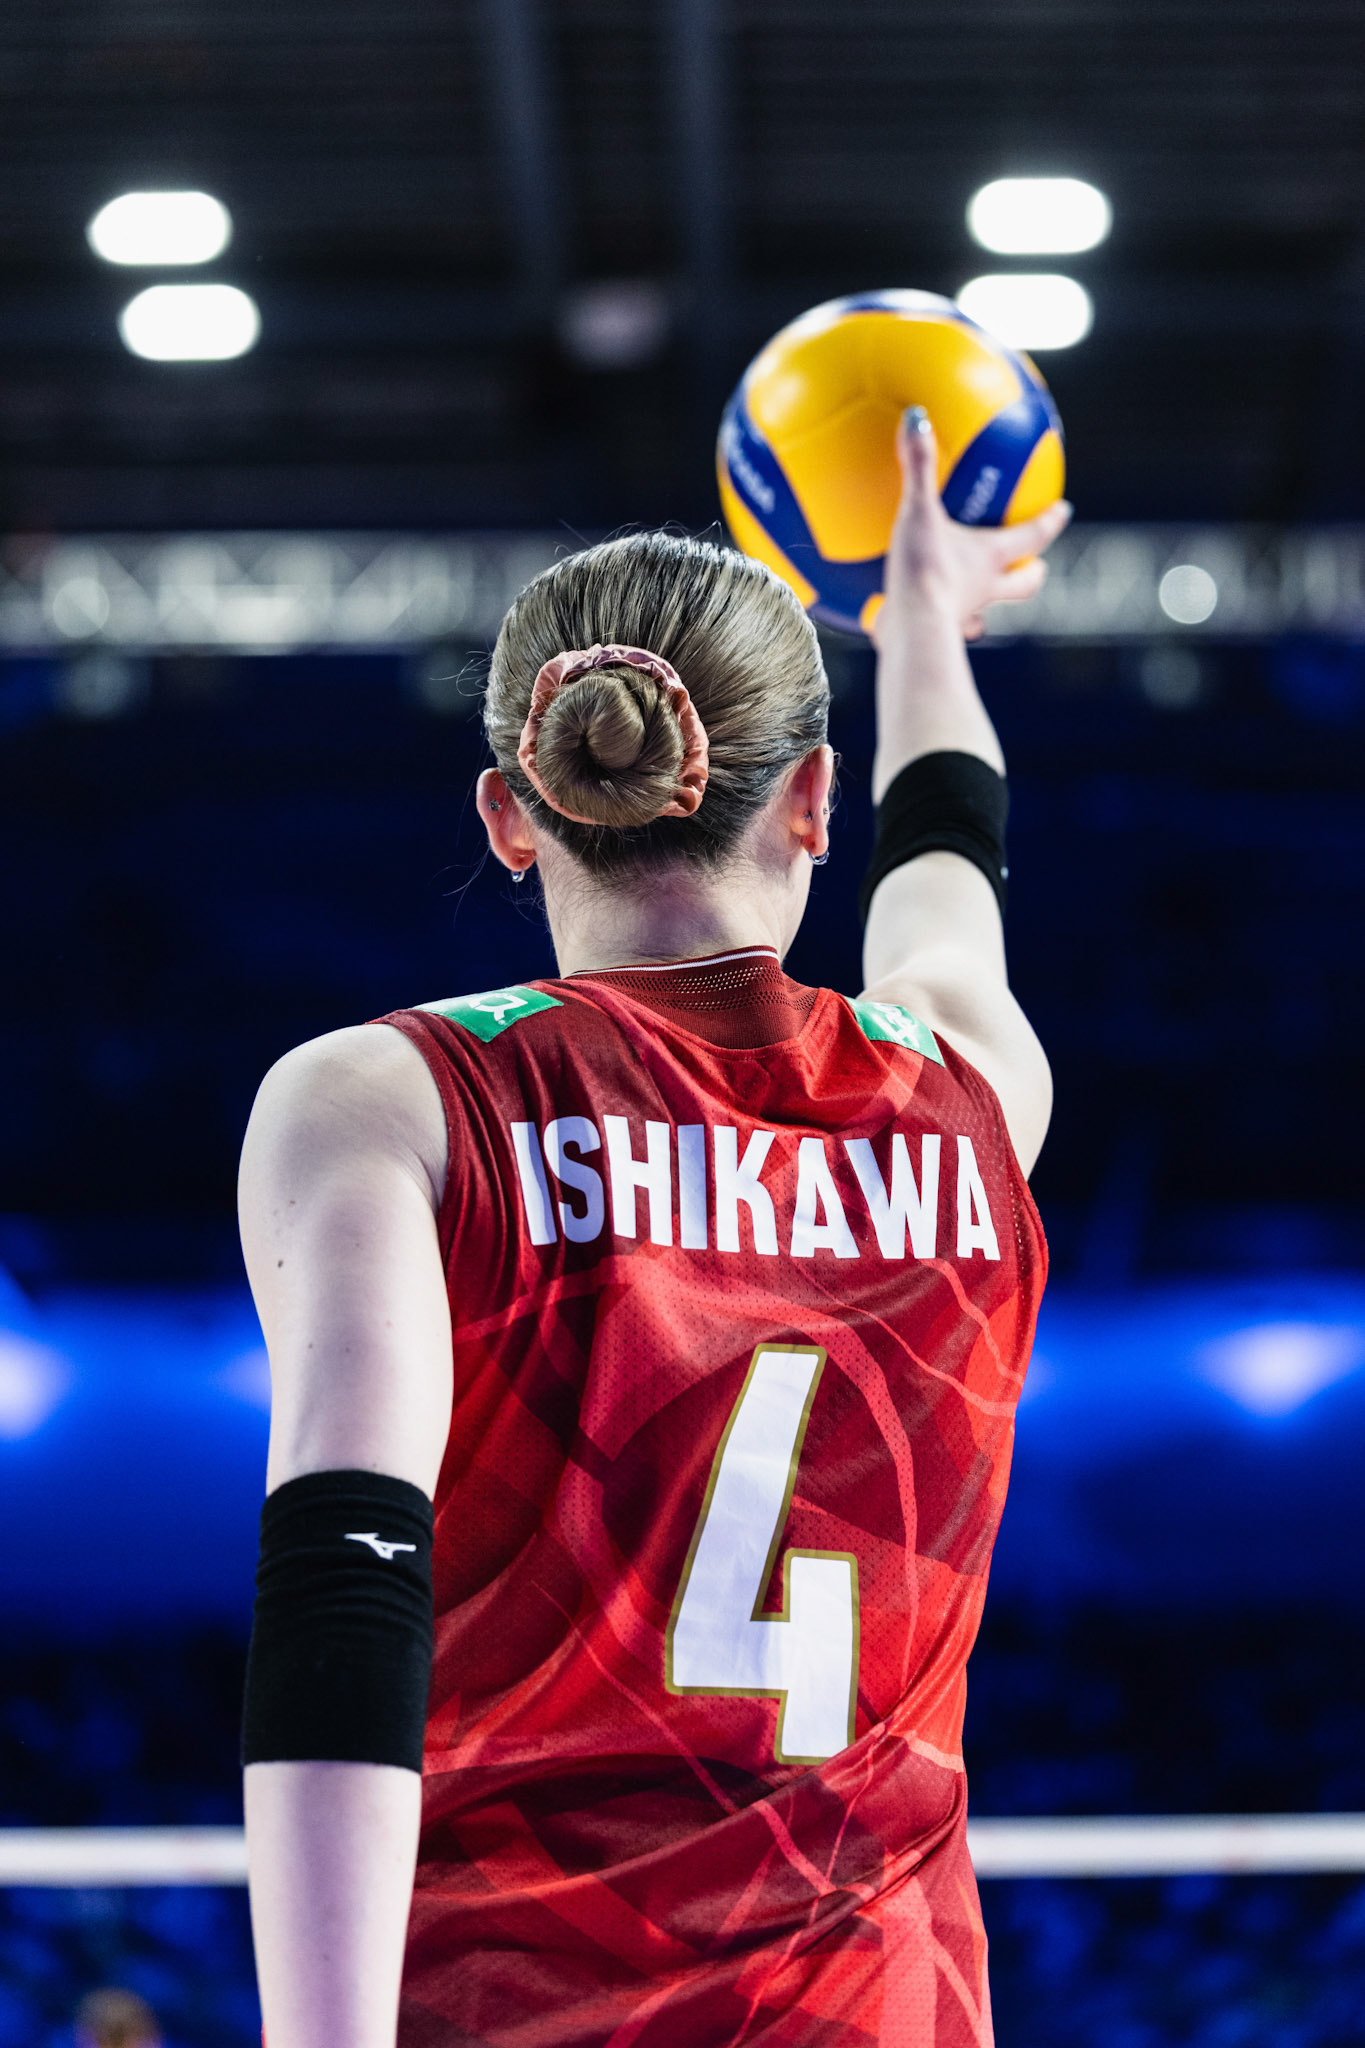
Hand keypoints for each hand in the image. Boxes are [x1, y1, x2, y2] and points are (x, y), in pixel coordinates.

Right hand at [875, 407, 1071, 644]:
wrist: (910, 630)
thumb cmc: (925, 571)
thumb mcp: (919, 512)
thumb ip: (918, 466)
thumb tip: (916, 419)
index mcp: (989, 557)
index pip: (1033, 536)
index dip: (1050, 522)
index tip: (1064, 510)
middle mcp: (983, 588)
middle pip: (1022, 584)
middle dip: (1033, 572)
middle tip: (1038, 565)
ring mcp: (962, 615)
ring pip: (985, 611)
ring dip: (987, 602)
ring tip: (978, 594)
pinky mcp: (935, 633)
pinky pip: (941, 625)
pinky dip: (936, 619)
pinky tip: (914, 613)